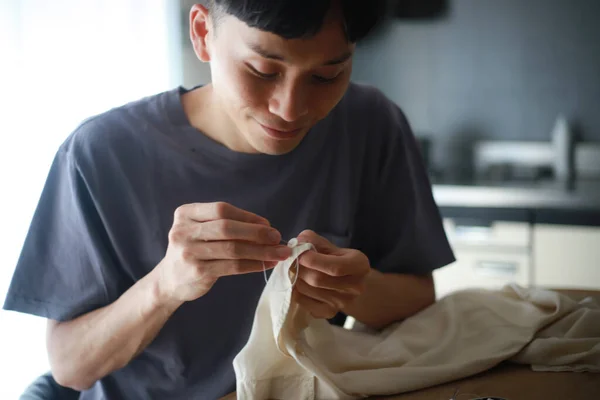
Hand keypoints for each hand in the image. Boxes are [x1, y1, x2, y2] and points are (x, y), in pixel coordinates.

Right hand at [155, 202, 292, 302]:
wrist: (169, 280)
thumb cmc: (193, 250)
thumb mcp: (201, 231)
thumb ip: (226, 225)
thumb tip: (265, 227)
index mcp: (186, 213)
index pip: (222, 209)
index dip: (247, 216)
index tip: (267, 223)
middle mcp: (183, 231)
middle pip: (227, 228)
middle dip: (257, 232)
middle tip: (277, 237)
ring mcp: (188, 252)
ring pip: (233, 249)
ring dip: (261, 251)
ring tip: (279, 253)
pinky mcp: (197, 272)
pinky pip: (232, 266)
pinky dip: (253, 265)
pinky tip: (266, 264)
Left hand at [293, 230, 370, 318]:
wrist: (349, 282)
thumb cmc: (338, 259)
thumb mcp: (331, 246)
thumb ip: (314, 241)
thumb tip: (297, 244)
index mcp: (359, 265)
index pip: (334, 267)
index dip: (312, 260)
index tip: (297, 253)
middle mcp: (355, 287)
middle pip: (318, 280)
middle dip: (299, 269)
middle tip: (290, 261)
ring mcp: (343, 302)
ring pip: (309, 291)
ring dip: (295, 279)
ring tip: (293, 271)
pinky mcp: (330, 313)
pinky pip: (305, 302)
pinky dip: (296, 292)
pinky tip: (298, 283)